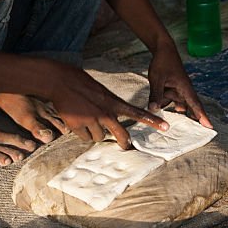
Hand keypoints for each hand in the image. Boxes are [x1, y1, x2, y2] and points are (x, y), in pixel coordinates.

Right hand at [46, 64, 167, 148]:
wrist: (61, 81)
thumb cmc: (81, 84)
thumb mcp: (101, 93)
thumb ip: (109, 108)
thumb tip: (110, 126)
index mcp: (113, 103)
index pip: (137, 113)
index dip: (152, 121)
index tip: (166, 127)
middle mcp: (106, 113)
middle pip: (121, 135)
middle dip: (124, 142)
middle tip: (125, 146)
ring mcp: (92, 120)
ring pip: (100, 138)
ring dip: (95, 133)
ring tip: (86, 119)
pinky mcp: (78, 126)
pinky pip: (85, 137)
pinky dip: (82, 132)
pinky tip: (76, 120)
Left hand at [146, 43, 211, 127]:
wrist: (163, 49)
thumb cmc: (163, 62)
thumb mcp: (157, 79)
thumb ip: (156, 94)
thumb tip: (153, 109)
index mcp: (185, 88)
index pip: (195, 105)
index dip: (202, 117)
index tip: (209, 126)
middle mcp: (184, 91)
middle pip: (191, 108)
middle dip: (194, 119)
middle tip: (196, 133)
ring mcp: (178, 90)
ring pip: (177, 104)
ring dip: (173, 109)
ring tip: (172, 114)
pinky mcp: (172, 89)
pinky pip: (169, 100)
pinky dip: (164, 102)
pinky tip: (155, 103)